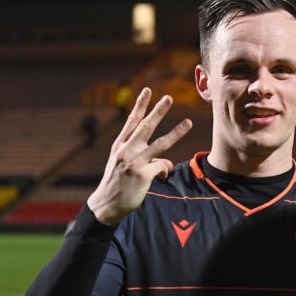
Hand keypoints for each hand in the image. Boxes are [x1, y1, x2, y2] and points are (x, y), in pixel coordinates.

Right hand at [87, 88, 191, 225]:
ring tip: (188, 122)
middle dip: (158, 111)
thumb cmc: (117, 183)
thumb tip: (166, 163)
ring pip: (160, 144)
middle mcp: (126, 150)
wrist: (106, 204)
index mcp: (120, 145)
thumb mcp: (122, 164)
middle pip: (146, 126)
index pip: (132, 121)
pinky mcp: (142, 175)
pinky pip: (162, 167)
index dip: (141, 105)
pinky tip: (161, 176)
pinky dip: (165, 170)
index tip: (148, 90)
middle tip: (169, 98)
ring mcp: (134, 162)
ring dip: (176, 132)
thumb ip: (141, 156)